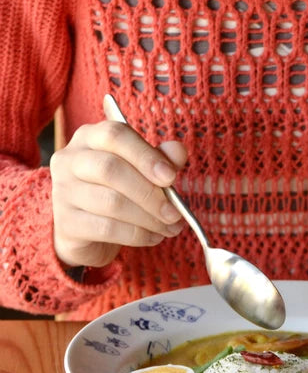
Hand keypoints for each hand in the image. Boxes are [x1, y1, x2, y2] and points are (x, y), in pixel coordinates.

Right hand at [50, 121, 187, 267]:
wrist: (87, 232)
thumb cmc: (118, 191)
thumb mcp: (141, 170)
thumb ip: (161, 159)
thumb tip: (178, 151)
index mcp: (90, 138)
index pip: (115, 135)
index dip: (145, 155)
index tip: (171, 177)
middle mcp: (70, 160)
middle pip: (110, 169)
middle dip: (149, 193)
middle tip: (175, 212)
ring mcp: (64, 192)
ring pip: (111, 202)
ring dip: (149, 218)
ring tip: (170, 227)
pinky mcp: (67, 224)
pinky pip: (107, 229)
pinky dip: (138, 235)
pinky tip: (154, 237)